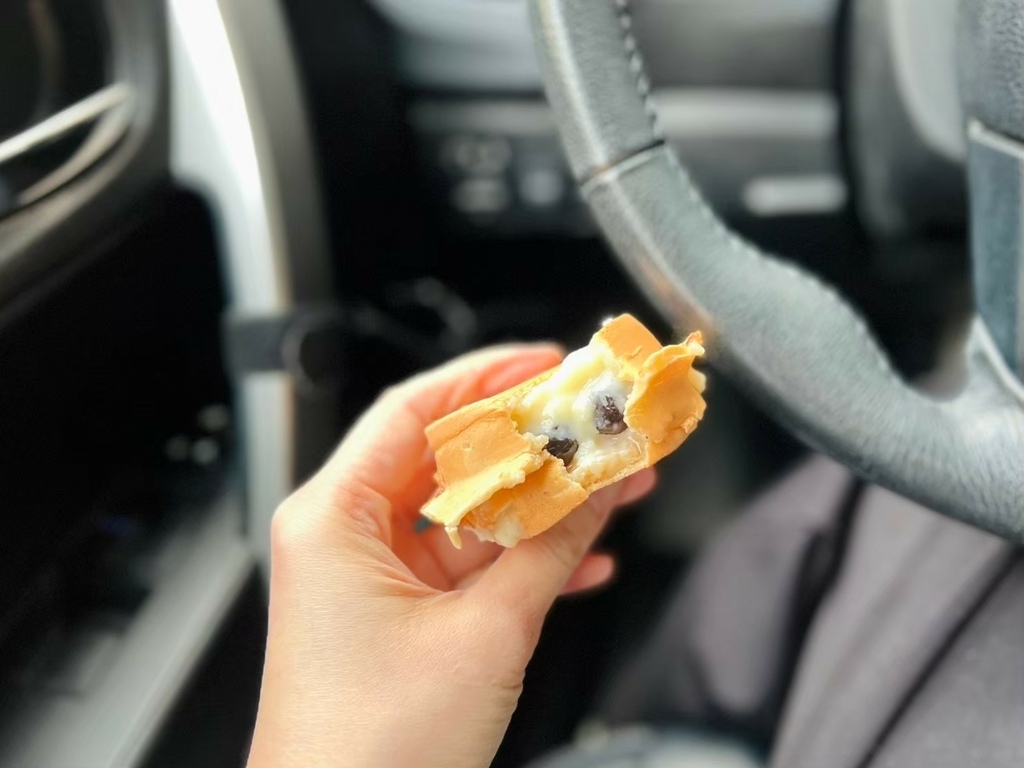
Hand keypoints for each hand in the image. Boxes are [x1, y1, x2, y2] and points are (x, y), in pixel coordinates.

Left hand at [247, 344, 656, 767]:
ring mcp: (372, 579)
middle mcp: (343, 538)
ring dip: (539, 501)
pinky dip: (523, 557)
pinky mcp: (398, 617)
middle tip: (593, 419)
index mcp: (333, 519)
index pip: (417, 411)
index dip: (488, 378)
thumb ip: (549, 548)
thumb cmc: (370, 754)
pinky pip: (467, 564)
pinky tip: (586, 555)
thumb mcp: (484, 633)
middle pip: (448, 457)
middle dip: (530, 442)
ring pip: (467, 512)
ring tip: (612, 479)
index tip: (548, 362)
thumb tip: (599, 485)